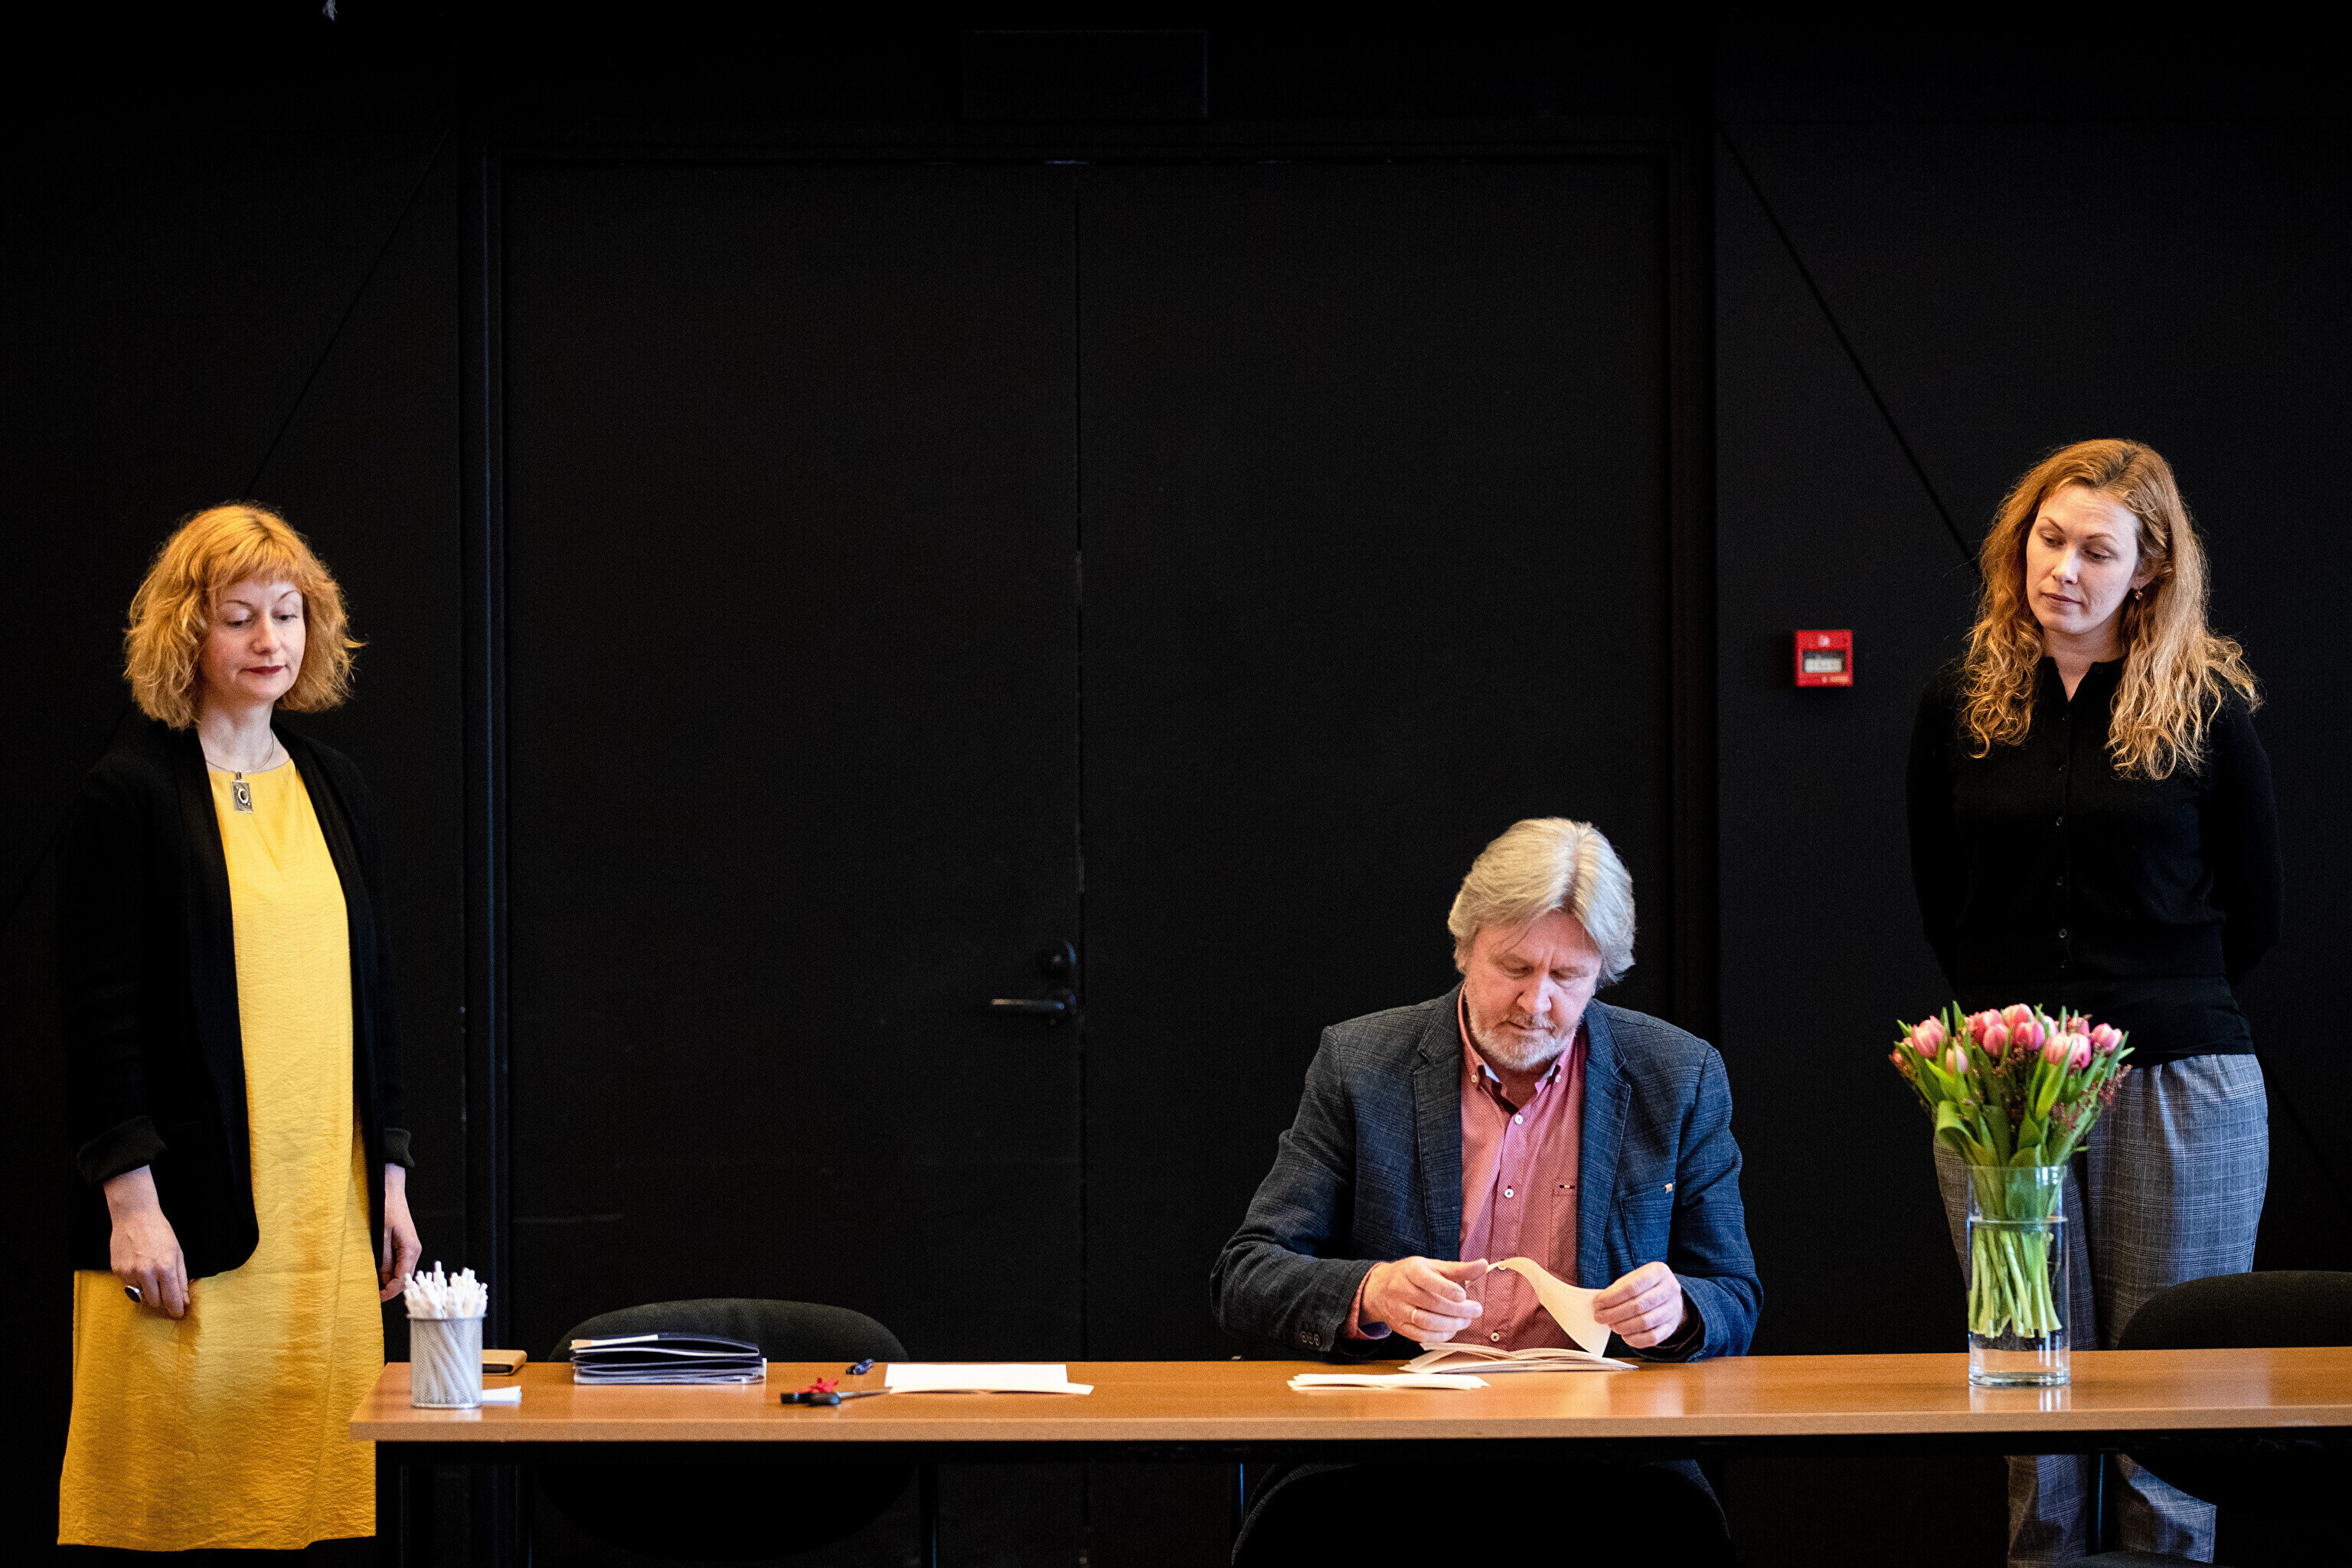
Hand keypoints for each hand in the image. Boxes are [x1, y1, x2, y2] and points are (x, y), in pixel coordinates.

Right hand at [104, 1166, 188, 1317]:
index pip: (171, 1299)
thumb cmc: (160, 1233)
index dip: (176, 1309)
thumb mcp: (177, 1253)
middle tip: (165, 1290)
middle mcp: (146, 1273)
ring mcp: (129, 1273)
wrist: (135, 1216)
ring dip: (147, 1290)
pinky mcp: (117, 1271)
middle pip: (155, 1302)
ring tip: (150, 1271)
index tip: (178, 1314)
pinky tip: (138, 1265)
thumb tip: (184, 1300)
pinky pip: (128, 1285)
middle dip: (162, 1299)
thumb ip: (181, 1278)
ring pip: (140, 1295)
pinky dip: (135, 1281)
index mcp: (165, 1268)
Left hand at [378, 1164, 421, 1302]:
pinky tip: (373, 1269)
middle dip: (387, 1288)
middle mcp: (413, 1251)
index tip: (373, 1299)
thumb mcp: (380, 1235)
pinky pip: (396, 1263)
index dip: (388, 1293)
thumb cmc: (386, 1207)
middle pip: (402, 1279)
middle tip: (367, 1293)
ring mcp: (409, 1248)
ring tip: (368, 1282)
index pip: (402, 1281)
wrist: (390, 1188)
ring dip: (385, 1279)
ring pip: (399, 1272)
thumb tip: (381, 1280)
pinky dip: (386, 1270)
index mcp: (410, 1250)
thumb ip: (382, 1258)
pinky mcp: (403, 1244)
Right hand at [1361, 1256, 1488, 1342]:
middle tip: (1476, 1310)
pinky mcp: (1399, 1326)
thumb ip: (1458, 1268)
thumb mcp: (1432, 1266)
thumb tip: (1484, 1265)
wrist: (1380, 1288)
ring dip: (1451, 1324)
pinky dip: (1439, 1335)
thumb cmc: (1412, 1275)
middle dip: (1458, 1310)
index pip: (1428, 1280)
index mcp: (1410, 1270)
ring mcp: (1398, 1310)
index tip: (1464, 1295)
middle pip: (1431, 1304)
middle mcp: (1401, 1290)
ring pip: (1426, 1322)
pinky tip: (1451, 1330)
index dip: (1447, 1289)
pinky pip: (1421, 1335)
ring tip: (1466, 1320)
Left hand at [1593, 1261, 1683, 1348]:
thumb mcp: (1633, 1278)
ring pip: (1645, 1322)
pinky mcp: (1671, 1326)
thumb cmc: (1646, 1286)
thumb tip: (1600, 1303)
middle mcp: (1670, 1289)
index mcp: (1658, 1272)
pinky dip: (1635, 1339)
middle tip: (1600, 1317)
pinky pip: (1653, 1337)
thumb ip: (1617, 1289)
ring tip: (1612, 1325)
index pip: (1632, 1287)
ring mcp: (1673, 1309)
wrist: (1670, 1297)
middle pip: (1638, 1305)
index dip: (1612, 1297)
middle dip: (1614, 1313)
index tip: (1597, 1304)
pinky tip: (1625, 1336)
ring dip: (1623, 1326)